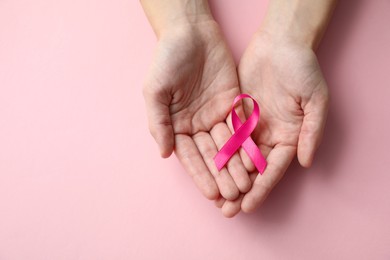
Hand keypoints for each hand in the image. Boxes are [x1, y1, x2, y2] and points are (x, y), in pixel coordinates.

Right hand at [143, 20, 251, 200]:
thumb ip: (159, 123)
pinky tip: (254, 160)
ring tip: (246, 184)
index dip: (200, 174)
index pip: (189, 155)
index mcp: (176, 125)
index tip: (211, 192)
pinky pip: (241, 127)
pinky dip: (247, 144)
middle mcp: (197, 124)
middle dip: (221, 175)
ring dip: (236, 165)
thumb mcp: (154, 91)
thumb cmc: (166, 59)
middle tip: (233, 195)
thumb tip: (165, 154)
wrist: (190, 32)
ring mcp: (215, 115)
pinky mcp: (233, 104)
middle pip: (210, 155)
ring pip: (228, 145)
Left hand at [218, 31, 328, 215]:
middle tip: (226, 211)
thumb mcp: (315, 100)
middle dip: (239, 189)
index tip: (248, 206)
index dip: (262, 188)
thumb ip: (312, 132)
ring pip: (236, 156)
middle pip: (253, 169)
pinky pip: (225, 135)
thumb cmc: (303, 69)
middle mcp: (269, 135)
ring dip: (225, 176)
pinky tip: (206, 166)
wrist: (281, 43)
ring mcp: (252, 125)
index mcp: (289, 136)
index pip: (273, 169)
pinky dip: (217, 151)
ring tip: (213, 196)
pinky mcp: (236, 113)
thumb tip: (306, 163)